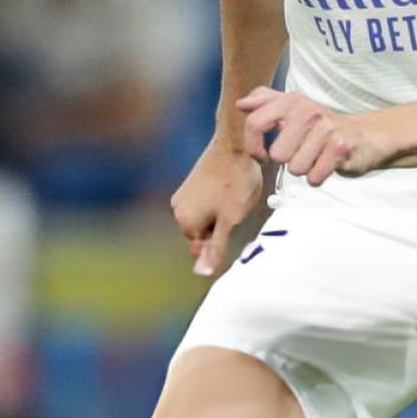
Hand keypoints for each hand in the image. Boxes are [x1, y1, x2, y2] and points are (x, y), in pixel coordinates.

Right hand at [170, 139, 266, 276]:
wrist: (235, 144)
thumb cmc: (235, 183)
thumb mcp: (229, 221)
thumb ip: (215, 248)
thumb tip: (201, 273)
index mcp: (185, 220)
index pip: (201, 247)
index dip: (221, 239)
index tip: (235, 221)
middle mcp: (178, 207)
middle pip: (201, 232)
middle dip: (219, 227)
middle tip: (238, 209)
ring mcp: (184, 192)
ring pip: (204, 217)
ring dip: (220, 214)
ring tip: (236, 198)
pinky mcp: (192, 182)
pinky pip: (204, 202)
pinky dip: (218, 202)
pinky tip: (232, 190)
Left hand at [238, 86, 395, 182]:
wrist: (366, 135)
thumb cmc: (323, 126)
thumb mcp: (294, 108)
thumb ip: (265, 102)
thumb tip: (241, 103)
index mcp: (292, 101)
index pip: (255, 123)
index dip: (254, 146)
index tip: (262, 155)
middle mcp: (308, 110)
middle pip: (277, 154)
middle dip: (288, 160)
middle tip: (302, 152)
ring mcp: (326, 128)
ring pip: (295, 168)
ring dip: (304, 169)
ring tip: (316, 157)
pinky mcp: (340, 147)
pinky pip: (314, 177)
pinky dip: (318, 177)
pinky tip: (326, 165)